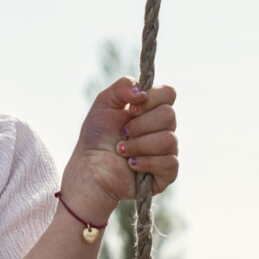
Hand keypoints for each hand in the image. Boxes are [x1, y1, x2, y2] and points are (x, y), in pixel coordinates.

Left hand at [63, 76, 178, 217]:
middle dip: (140, 126)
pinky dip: (146, 163)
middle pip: (169, 115)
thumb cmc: (96, 138)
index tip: (131, 110)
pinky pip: (170, 162)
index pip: (169, 93)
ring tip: (122, 151)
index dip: (151, 100)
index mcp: (152, 110)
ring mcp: (167, 151)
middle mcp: (163, 129)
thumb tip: (142, 93)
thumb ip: (122, 86)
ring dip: (139, 145)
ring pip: (169, 139)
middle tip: (122, 134)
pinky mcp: (167, 173)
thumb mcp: (104, 103)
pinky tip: (132, 165)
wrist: (89, 170)